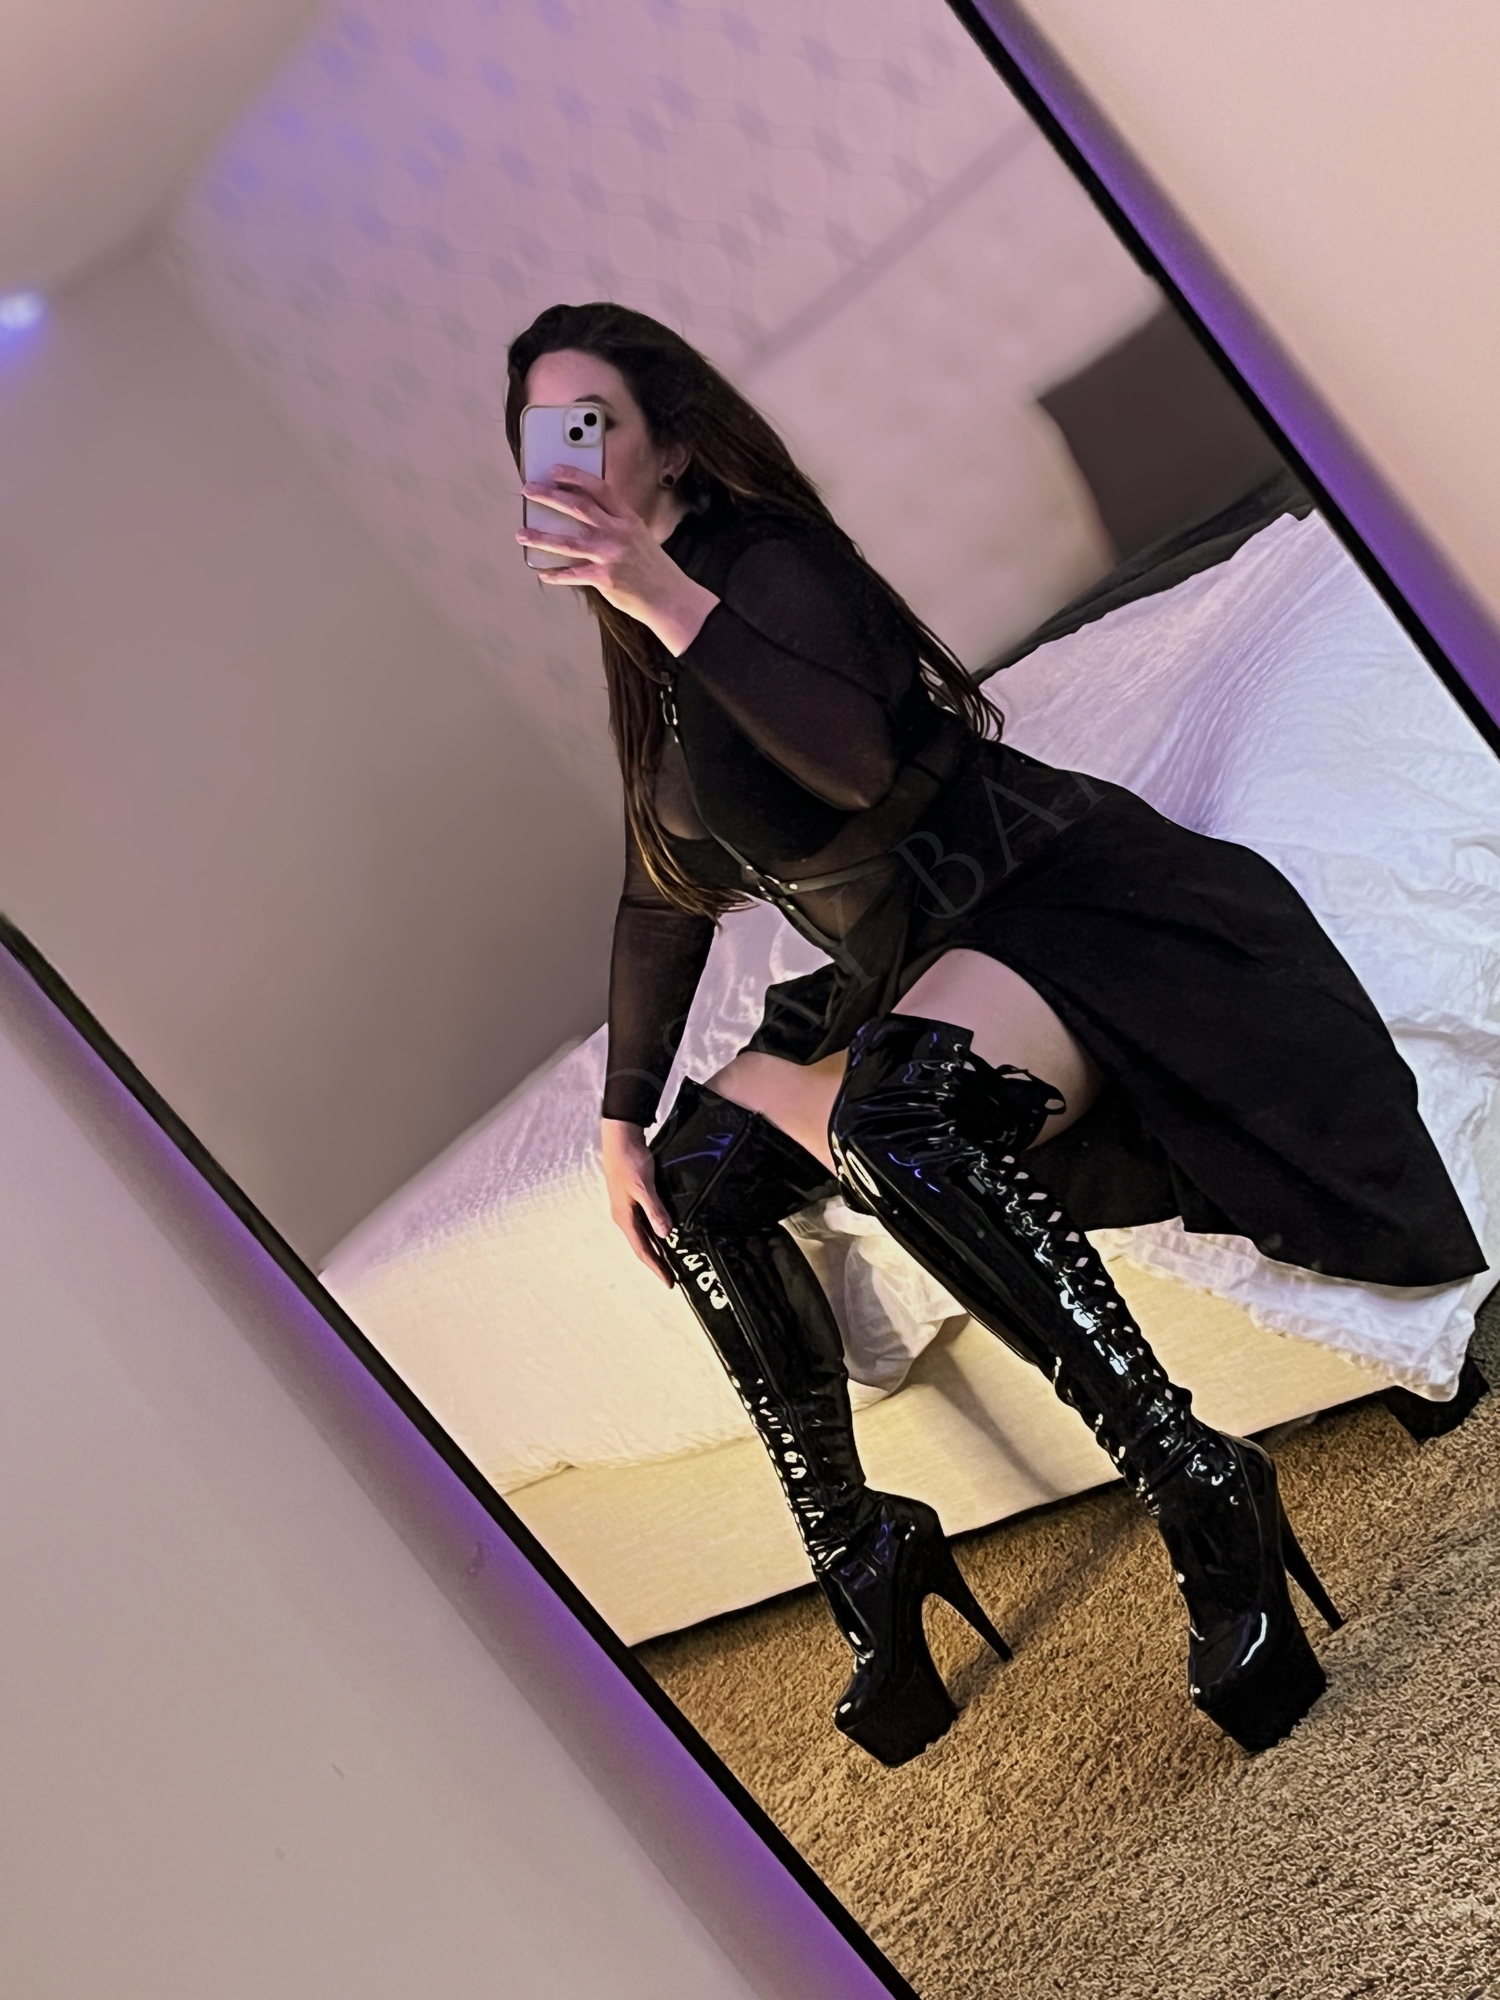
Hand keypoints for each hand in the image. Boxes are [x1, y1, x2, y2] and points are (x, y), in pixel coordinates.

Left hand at [517, 466, 717, 654]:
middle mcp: (618, 533)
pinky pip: (573, 574)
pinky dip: (556, 575)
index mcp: (628, 519)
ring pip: (568, 542)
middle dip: (549, 497)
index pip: (599, 489)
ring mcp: (611, 556)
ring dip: (541, 537)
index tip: (554, 471)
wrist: (671, 598)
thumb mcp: (638, 536)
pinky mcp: (605, 578)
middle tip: (529, 491)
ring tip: (521, 534)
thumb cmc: (652, 568)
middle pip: (578, 508)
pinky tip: (544, 573)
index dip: (575, 476)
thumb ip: (614, 524)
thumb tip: (582, 515)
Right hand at [601, 1117, 675, 1285]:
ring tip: (671, 1262)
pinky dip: (654, 1233)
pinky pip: (644, 1223)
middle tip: (672, 1277)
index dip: (656, 1267)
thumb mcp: (644, 1186)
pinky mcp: (632, 1199)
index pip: (642, 1249)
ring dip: (656, 1249)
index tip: (669, 1282)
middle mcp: (624, 1216)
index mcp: (624, 1217)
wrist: (619, 1139)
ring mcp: (627, 1208)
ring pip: (643, 1235)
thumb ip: (654, 1210)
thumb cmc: (629, 1161)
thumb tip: (664, 1234)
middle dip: (656, 1263)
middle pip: (642, 1246)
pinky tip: (664, 1234)